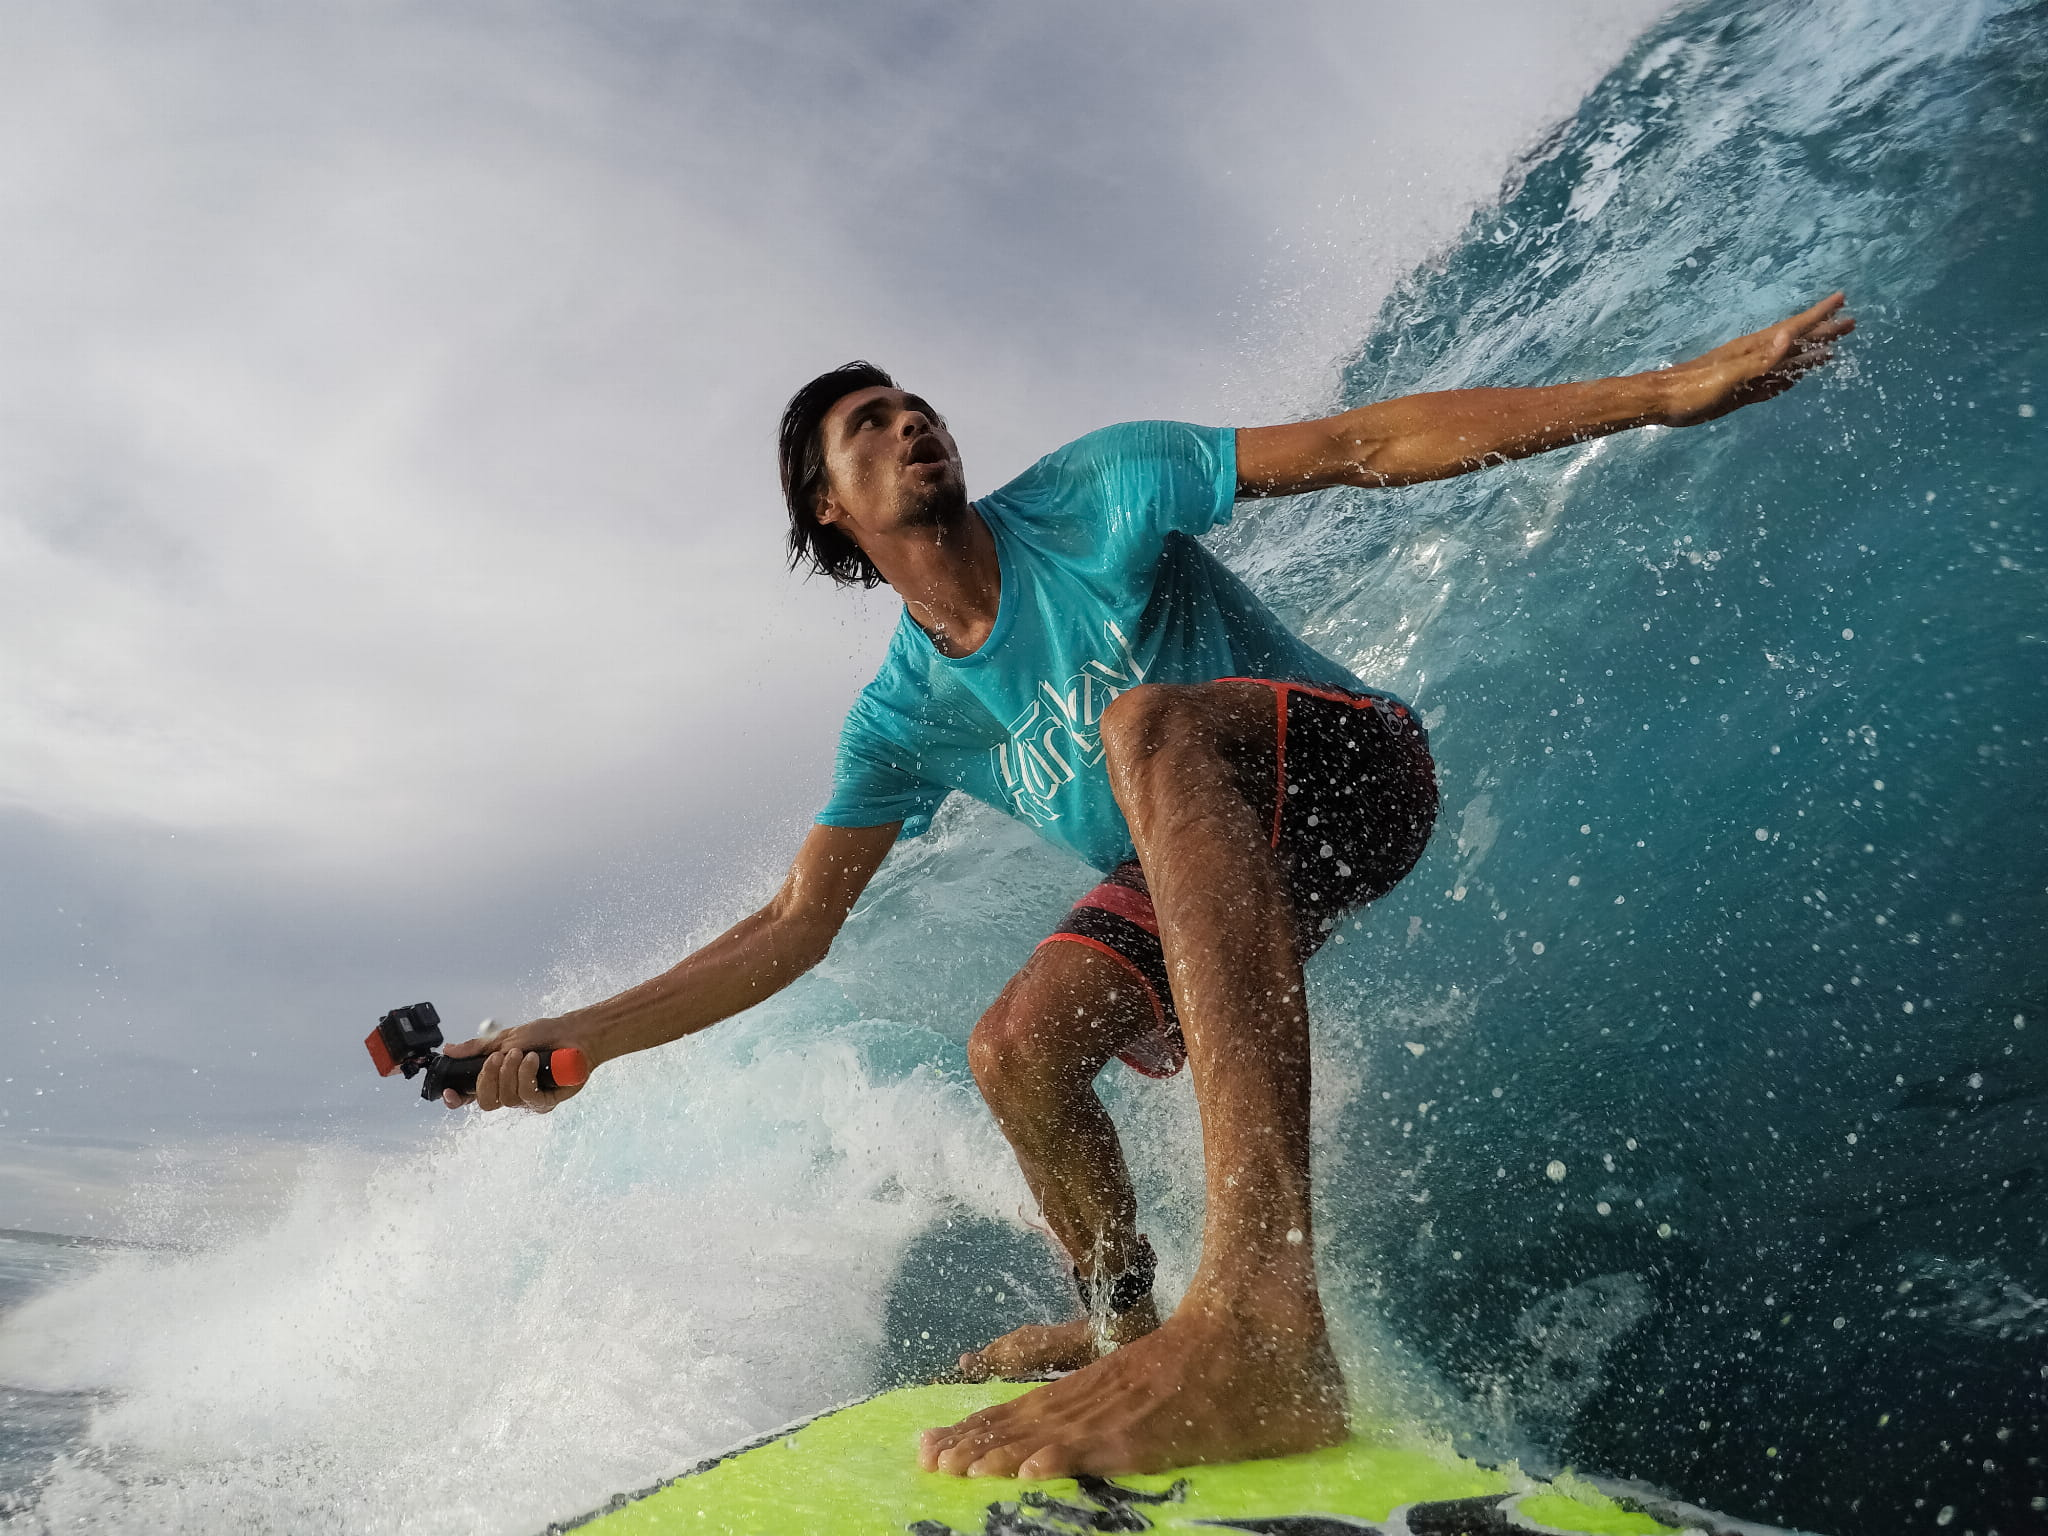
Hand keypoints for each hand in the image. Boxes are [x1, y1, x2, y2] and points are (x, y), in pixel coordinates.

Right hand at [440, 1019, 587, 1113]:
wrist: (574, 1033)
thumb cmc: (544, 1035)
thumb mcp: (506, 1037)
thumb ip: (478, 1048)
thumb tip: (450, 1050)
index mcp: (497, 1080)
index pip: (471, 1097)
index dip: (457, 1099)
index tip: (451, 1091)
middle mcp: (511, 1093)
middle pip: (486, 1103)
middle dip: (489, 1078)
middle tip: (499, 1056)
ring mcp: (528, 1100)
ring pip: (507, 1099)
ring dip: (512, 1072)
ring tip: (522, 1053)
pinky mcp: (547, 1101)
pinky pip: (528, 1096)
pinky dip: (527, 1075)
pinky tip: (533, 1060)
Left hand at [1659, 292, 1854, 427]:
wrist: (1663, 402)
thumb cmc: (1693, 389)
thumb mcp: (1730, 376)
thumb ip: (1761, 360)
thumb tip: (1790, 335)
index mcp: (1754, 350)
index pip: (1794, 328)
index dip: (1819, 315)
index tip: (1842, 298)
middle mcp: (1755, 357)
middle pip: (1796, 342)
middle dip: (1823, 333)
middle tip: (1851, 323)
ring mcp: (1749, 374)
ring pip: (1787, 362)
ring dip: (1810, 355)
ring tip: (1833, 350)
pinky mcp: (1741, 391)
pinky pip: (1772, 382)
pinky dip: (1788, 378)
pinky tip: (1796, 379)